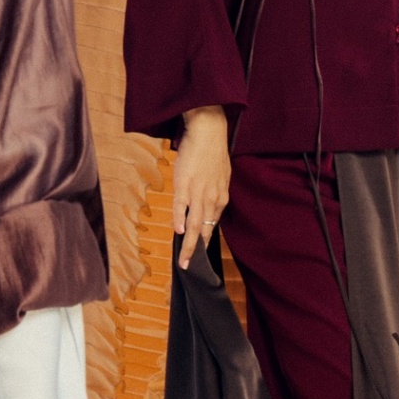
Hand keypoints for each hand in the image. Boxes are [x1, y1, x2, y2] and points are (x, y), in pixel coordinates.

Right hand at [172, 107, 230, 259]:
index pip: (211, 224)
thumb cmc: (212, 152)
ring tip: (184, 260)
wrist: (208, 132)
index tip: (198, 252)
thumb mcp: (219, 176)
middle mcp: (212, 198)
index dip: (204, 240)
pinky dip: (179, 219)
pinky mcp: (185, 183)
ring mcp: (198, 192)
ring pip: (194, 224)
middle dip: (197, 250)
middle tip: (190, 267)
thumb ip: (213, 193)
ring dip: (188, 244)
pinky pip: (181, 205)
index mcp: (221, 197)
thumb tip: (204, 206)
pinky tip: (178, 231)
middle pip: (203, 230)